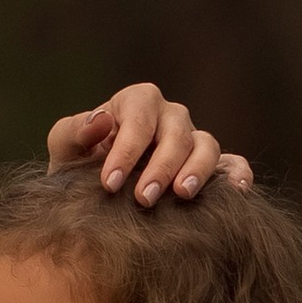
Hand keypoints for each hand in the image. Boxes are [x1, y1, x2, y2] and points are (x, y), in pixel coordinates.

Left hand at [46, 84, 252, 208]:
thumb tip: (102, 120)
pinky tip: (235, 191)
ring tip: (182, 195)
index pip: (139, 117)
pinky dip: (237, 173)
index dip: (126, 149)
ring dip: (197, 169)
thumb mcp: (65, 149)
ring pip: (207, 145)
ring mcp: (193, 140)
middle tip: (143, 200)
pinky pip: (232, 163)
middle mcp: (169, 117)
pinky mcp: (211, 166)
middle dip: (160, 166)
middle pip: (176, 131)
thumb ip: (73, 131)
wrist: (94, 200)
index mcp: (136, 103)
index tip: (109, 183)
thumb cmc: (77, 167)